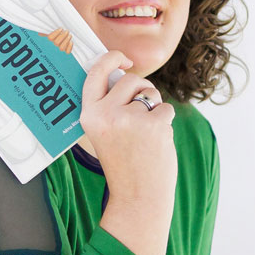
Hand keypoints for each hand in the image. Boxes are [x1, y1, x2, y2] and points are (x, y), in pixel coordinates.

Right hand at [46, 28, 73, 52]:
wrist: (67, 32)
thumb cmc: (60, 29)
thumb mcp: (54, 27)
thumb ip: (49, 28)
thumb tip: (40, 32)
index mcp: (51, 37)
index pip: (50, 38)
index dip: (56, 33)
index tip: (61, 28)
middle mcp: (55, 43)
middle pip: (56, 43)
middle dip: (63, 36)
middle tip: (67, 31)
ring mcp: (61, 47)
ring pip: (61, 48)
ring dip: (66, 41)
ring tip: (70, 35)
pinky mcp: (66, 49)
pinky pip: (67, 52)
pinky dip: (69, 47)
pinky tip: (71, 42)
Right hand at [77, 51, 177, 206]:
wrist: (137, 195)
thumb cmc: (122, 162)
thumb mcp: (103, 133)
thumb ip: (108, 106)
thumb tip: (124, 72)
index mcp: (89, 116)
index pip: (95, 74)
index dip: (111, 58)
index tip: (124, 58)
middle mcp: (106, 115)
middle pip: (129, 80)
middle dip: (140, 89)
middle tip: (140, 111)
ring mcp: (130, 119)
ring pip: (150, 93)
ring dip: (154, 107)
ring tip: (145, 134)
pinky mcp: (154, 123)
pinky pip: (165, 108)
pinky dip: (165, 122)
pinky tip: (156, 142)